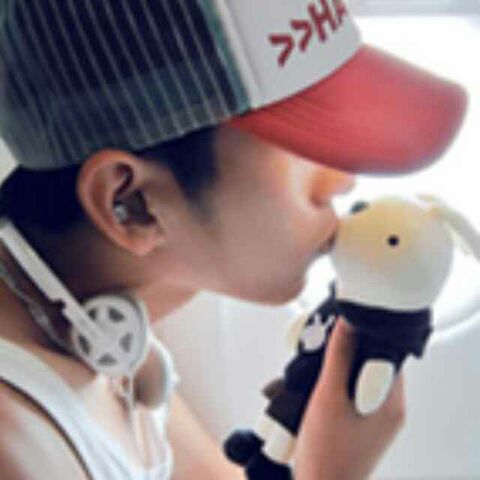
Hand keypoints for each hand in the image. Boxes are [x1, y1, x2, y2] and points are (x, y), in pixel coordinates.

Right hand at [294, 318, 404, 479]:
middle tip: (327, 339)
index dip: (368, 336)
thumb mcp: (328, 396)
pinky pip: (353, 392)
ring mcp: (375, 419)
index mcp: (391, 403)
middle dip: (351, 349)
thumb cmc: (326, 451)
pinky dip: (338, 382)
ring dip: (341, 366)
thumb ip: (339, 356)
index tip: (347, 323)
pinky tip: (318, 380)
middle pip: (375, 364)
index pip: (388, 354)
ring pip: (361, 378)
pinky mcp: (361, 425)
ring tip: (318, 359)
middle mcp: (389, 410)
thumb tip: (349, 321)